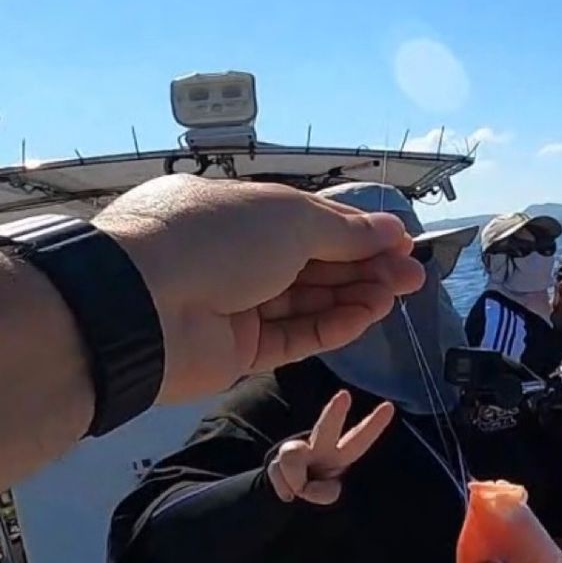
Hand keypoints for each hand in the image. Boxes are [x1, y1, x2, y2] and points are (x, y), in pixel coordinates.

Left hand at [93, 175, 425, 402]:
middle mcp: (237, 256)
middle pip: (314, 264)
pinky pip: (296, 336)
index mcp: (238, 212)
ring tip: (398, 294)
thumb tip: (392, 230)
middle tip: (413, 275)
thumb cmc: (214, 239)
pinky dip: (333, 326)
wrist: (146, 306)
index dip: (357, 232)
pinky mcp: (241, 350)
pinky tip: (367, 316)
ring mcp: (238, 305)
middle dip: (366, 267)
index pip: (308, 221)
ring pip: (309, 302)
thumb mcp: (288, 218)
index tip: (401, 243)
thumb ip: (344, 231)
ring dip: (356, 296)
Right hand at [267, 390, 393, 504]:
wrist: (289, 497)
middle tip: (344, 396)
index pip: (360, 439)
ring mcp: (297, 451)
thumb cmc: (319, 494)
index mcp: (342, 455)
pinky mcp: (277, 460)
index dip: (374, 425)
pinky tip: (288, 493)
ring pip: (291, 458)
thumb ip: (321, 494)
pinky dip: (283, 489)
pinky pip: (277, 474)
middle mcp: (320, 447)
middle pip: (325, 428)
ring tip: (299, 493)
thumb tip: (301, 488)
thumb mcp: (328, 498)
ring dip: (296, 481)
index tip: (389, 407)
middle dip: (335, 413)